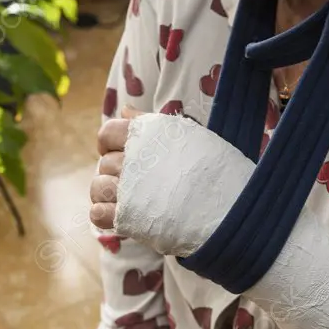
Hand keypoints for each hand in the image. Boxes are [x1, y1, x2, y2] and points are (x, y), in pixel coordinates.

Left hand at [93, 111, 255, 256]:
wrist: (231, 207)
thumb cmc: (215, 170)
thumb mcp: (188, 136)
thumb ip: (151, 124)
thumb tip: (123, 110)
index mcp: (146, 136)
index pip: (107, 133)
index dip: (109, 144)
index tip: (122, 155)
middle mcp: (134, 160)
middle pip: (105, 163)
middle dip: (116, 173)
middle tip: (139, 184)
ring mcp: (130, 190)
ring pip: (98, 188)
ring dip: (108, 194)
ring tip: (129, 201)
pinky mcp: (130, 218)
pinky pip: (98, 213)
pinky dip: (104, 214)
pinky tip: (121, 215)